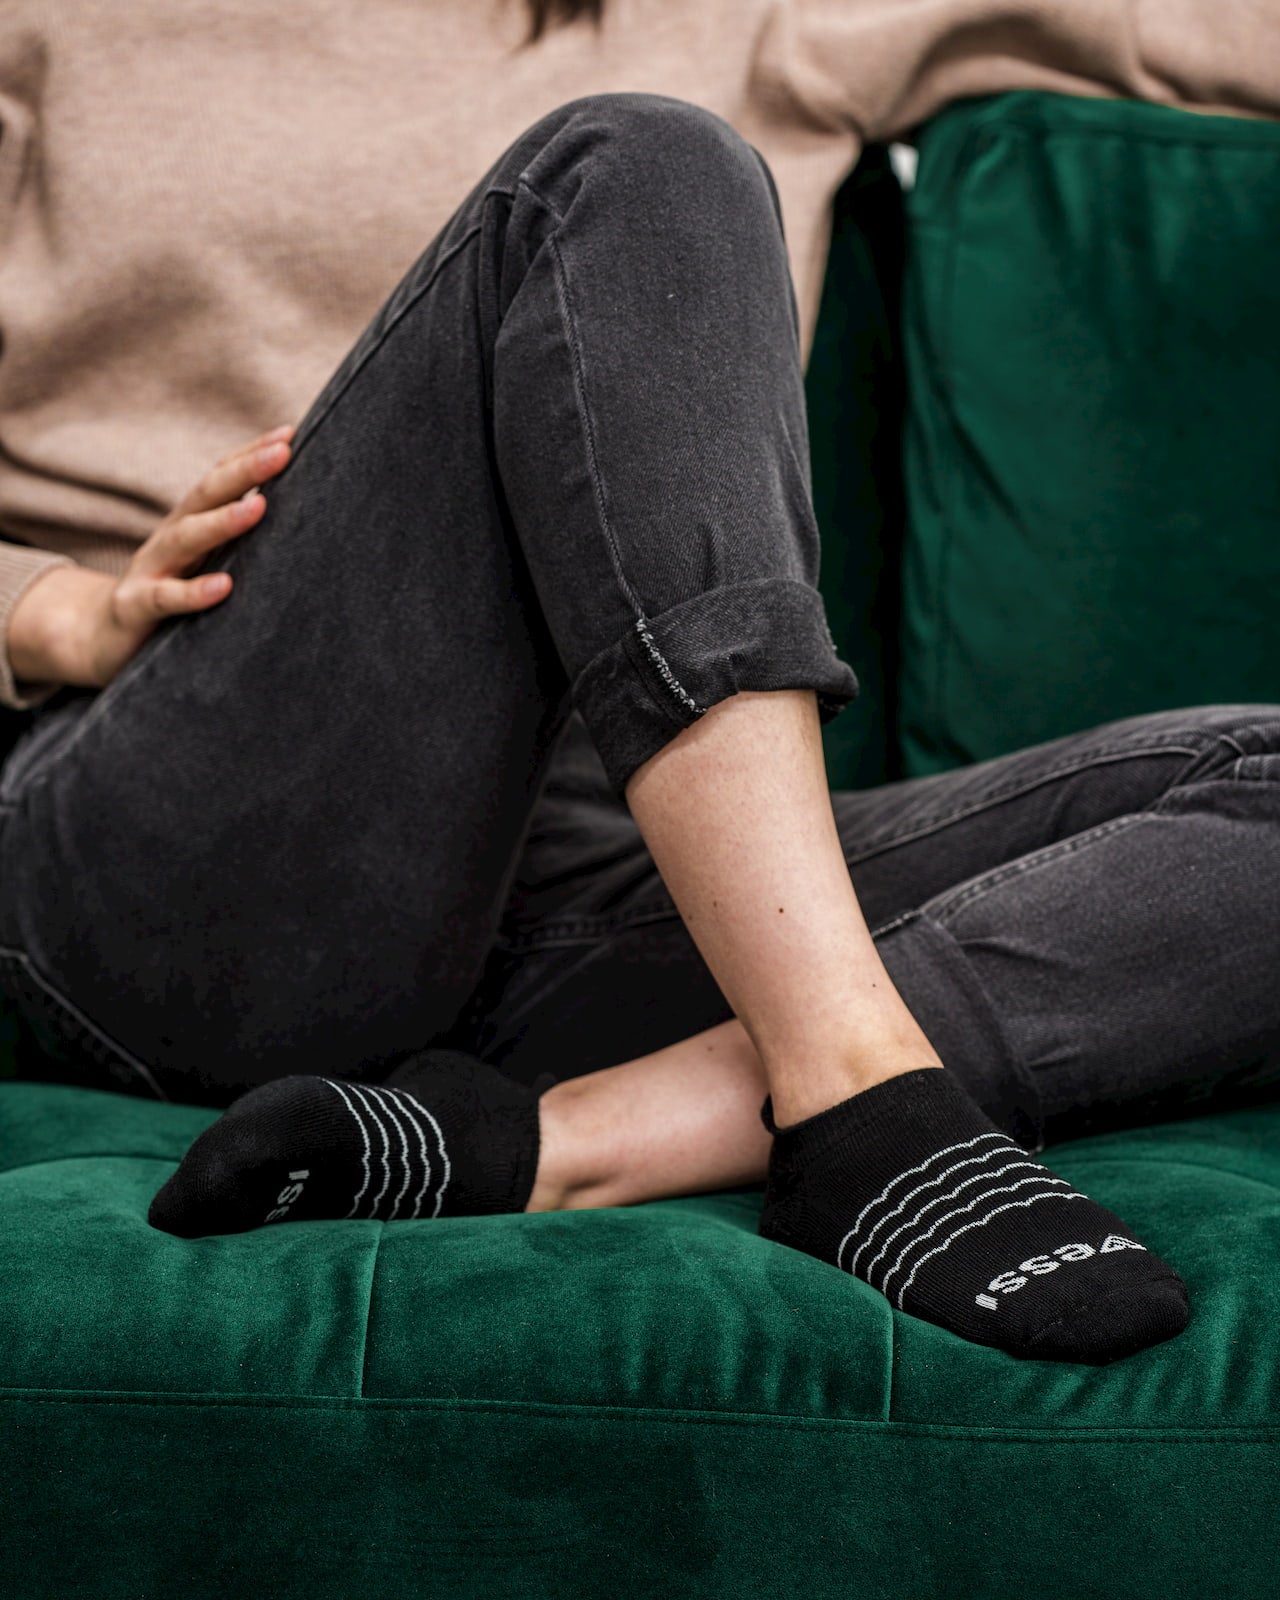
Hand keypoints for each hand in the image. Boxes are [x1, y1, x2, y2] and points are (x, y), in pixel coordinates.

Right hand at [6, 423, 296, 691]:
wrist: (104, 640)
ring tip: (258, 507)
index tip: (289, 434)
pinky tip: (224, 587)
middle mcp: (170, 539)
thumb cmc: (170, 598)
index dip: (250, 455)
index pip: (220, 480)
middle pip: (206, 496)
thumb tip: (294, 525)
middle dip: (245, 471)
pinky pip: (165, 598)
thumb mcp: (204, 565)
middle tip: (283, 452)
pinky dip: (194, 593)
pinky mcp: (135, 609)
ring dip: (222, 522)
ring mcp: (150, 571)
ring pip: (185, 539)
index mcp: (190, 525)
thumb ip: (238, 544)